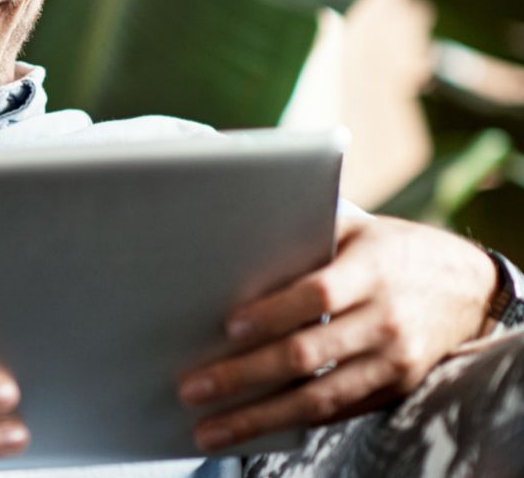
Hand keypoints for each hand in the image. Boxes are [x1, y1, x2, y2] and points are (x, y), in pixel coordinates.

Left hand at [176, 214, 495, 450]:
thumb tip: (229, 257)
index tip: (228, 328)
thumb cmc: (389, 250)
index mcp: (373, 269)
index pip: (319, 294)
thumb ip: (304, 241)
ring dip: (260, 417)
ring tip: (211, 429)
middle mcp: (387, 318)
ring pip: (320, 397)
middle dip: (244, 375)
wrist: (468, 286)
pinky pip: (339, 411)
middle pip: (307, 353)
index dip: (273, 312)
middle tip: (192, 388)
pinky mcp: (396, 387)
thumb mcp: (355, 231)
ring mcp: (394, 359)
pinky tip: (254, 428)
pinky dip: (294, 422)